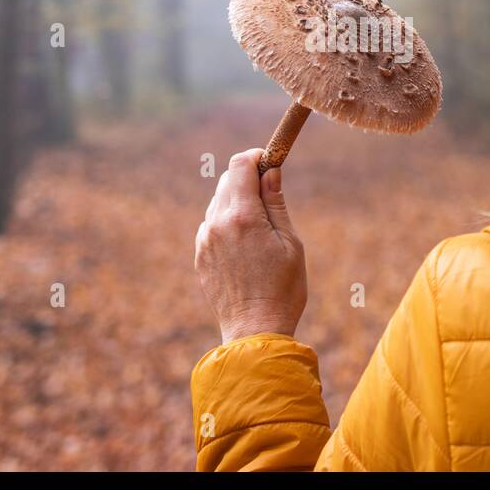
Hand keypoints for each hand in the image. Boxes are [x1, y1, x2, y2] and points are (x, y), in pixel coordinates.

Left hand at [195, 149, 306, 343]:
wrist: (254, 331)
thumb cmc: (282, 289)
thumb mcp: (289, 242)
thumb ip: (276, 202)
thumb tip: (270, 171)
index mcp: (242, 216)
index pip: (239, 165)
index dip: (256, 157)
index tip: (271, 163)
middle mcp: (216, 224)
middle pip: (226, 180)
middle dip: (248, 179)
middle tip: (270, 194)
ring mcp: (204, 241)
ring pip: (217, 203)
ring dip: (237, 202)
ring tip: (260, 228)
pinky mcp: (199, 256)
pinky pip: (211, 225)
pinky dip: (226, 223)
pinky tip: (245, 246)